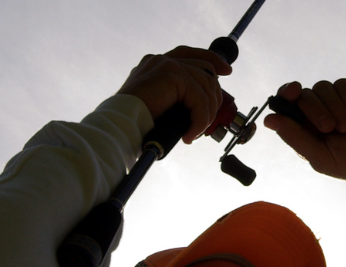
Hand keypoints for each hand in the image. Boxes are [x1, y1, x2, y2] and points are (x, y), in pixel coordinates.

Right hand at [117, 46, 232, 143]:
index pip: (190, 54)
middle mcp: (161, 60)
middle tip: (209, 120)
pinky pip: (200, 97)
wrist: (119, 126)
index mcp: (157, 64)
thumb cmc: (135, 123)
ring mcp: (166, 64)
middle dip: (214, 95)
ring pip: (206, 85)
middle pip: (205, 67)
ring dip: (206, 114)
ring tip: (194, 132)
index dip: (212, 60)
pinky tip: (189, 134)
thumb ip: (176, 98)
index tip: (226, 71)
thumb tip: (200, 106)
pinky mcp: (171, 74)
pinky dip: (199, 119)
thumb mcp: (160, 107)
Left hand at [263, 80, 345, 183]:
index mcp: (304, 129)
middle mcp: (317, 112)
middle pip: (304, 94)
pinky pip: (344, 85)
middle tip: (330, 129)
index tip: (293, 92)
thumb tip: (268, 120)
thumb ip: (294, 137)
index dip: (286, 94)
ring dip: (335, 108)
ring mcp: (336, 102)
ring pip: (324, 87)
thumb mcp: (320, 157)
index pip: (286, 104)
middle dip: (316, 110)